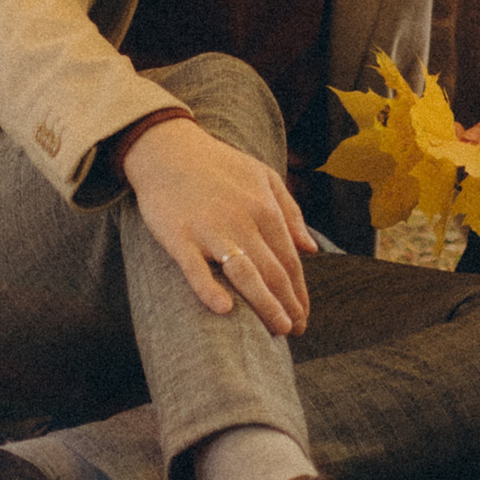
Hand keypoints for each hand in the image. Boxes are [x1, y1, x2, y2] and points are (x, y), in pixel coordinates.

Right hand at [119, 116, 312, 334]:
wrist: (167, 149)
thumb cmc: (219, 165)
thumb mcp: (264, 176)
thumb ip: (290, 212)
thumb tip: (312, 250)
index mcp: (265, 208)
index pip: (289, 260)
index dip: (299, 292)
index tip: (304, 316)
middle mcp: (243, 220)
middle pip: (273, 272)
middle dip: (288, 305)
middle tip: (295, 330)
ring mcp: (210, 229)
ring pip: (245, 274)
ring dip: (265, 304)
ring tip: (279, 329)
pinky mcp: (179, 236)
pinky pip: (196, 268)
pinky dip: (210, 289)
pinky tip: (225, 309)